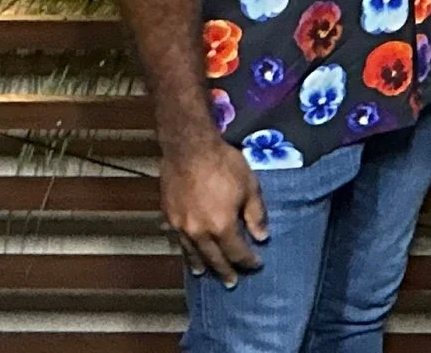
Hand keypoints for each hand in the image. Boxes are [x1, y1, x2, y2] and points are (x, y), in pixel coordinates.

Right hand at [160, 138, 268, 285]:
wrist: (189, 148)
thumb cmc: (224, 164)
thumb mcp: (249, 186)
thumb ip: (255, 214)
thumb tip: (262, 236)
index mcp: (221, 226)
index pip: (236, 252)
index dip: (248, 261)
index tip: (256, 265)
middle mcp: (199, 232)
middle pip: (213, 258)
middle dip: (225, 271)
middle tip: (231, 282)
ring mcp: (181, 226)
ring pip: (192, 252)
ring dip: (200, 264)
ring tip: (204, 273)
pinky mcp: (169, 216)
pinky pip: (178, 239)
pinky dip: (185, 249)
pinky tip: (187, 250)